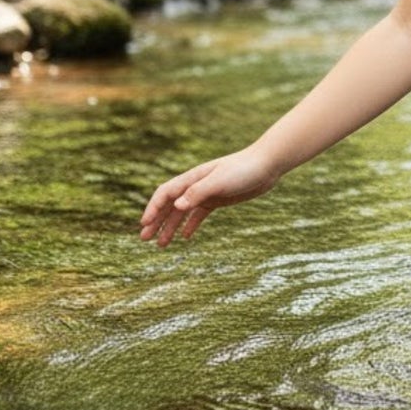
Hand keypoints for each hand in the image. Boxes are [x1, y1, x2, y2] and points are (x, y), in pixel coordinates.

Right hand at [138, 147, 279, 246]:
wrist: (267, 164)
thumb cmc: (243, 169)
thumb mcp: (219, 181)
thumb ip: (198, 192)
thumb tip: (176, 205)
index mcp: (193, 178)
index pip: (166, 193)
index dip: (153, 208)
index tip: (144, 224)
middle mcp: (196, 186)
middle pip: (170, 204)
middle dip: (156, 221)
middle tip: (144, 239)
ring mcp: (207, 193)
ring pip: (183, 212)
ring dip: (170, 227)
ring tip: (161, 245)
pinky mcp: (219, 199)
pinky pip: (200, 214)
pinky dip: (191, 225)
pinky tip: (186, 237)